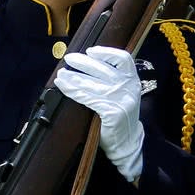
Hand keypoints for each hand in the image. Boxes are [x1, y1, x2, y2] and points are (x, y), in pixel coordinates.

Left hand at [55, 46, 143, 182]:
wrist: (127, 143)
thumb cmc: (120, 118)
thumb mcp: (122, 96)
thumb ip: (111, 82)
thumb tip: (86, 66)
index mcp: (133, 81)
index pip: (123, 59)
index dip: (106, 52)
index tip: (91, 51)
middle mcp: (129, 88)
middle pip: (103, 69)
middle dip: (83, 63)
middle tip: (68, 59)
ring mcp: (121, 100)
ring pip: (92, 83)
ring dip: (74, 78)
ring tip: (61, 75)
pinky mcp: (112, 112)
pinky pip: (88, 97)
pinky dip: (74, 91)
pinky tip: (65, 88)